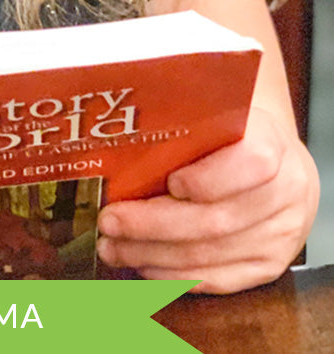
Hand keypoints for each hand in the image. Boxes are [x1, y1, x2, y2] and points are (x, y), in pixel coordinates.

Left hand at [96, 108, 319, 293]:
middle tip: (110, 221)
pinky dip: (173, 276)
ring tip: (112, 247)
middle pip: (216, 219)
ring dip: (152, 254)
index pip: (251, 163)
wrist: (276, 164)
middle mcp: (284, 192)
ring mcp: (279, 234)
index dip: (208, 178)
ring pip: (210, 255)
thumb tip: (118, 128)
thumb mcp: (214, 114)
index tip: (169, 182)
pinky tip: (142, 265)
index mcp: (270, 143)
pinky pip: (217, 279)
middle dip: (152, 225)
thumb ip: (179, 121)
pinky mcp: (268, 265)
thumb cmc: (229, 135)